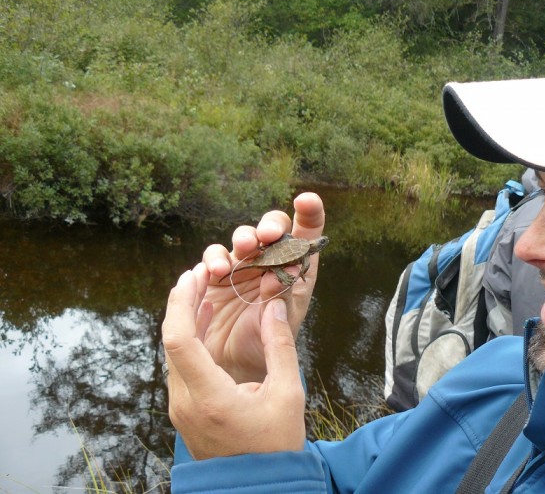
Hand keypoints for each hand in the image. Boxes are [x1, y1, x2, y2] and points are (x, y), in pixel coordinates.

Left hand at [163, 268, 305, 458]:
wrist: (258, 487)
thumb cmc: (276, 445)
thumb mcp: (287, 394)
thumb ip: (281, 346)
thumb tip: (274, 305)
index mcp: (210, 398)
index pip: (179, 341)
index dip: (181, 302)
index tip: (194, 275)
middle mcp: (186, 402)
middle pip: (170, 341)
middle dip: (182, 301)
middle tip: (200, 271)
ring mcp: (181, 407)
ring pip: (173, 351)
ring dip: (184, 316)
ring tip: (203, 286)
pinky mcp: (186, 409)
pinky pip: (180, 363)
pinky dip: (189, 336)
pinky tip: (204, 315)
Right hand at [197, 192, 324, 382]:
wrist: (238, 367)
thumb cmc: (269, 344)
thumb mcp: (283, 322)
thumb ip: (283, 295)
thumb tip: (286, 269)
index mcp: (294, 267)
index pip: (306, 232)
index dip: (309, 212)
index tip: (306, 200)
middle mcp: (269, 260)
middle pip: (270, 228)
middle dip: (269, 226)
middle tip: (267, 236)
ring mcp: (241, 266)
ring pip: (241, 239)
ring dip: (242, 239)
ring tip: (242, 251)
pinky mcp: (214, 277)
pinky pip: (212, 260)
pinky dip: (213, 261)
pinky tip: (215, 272)